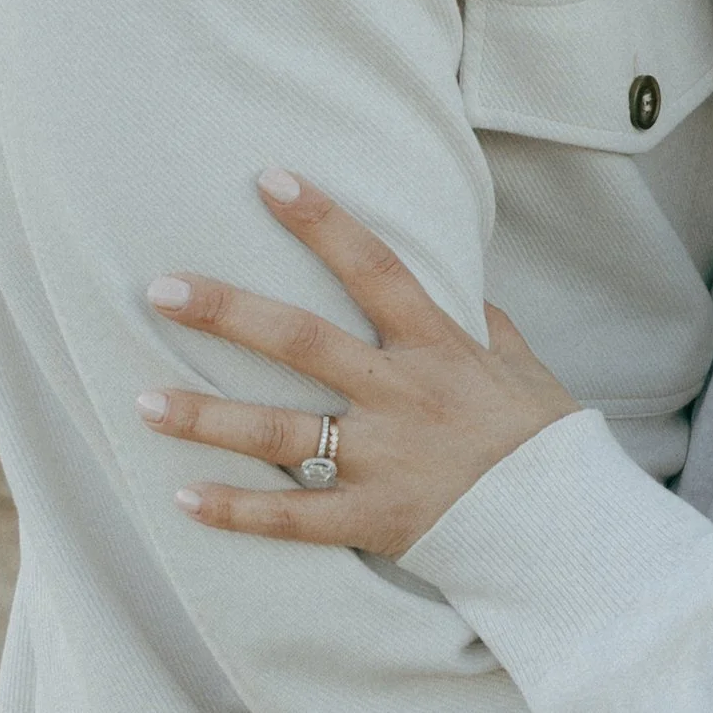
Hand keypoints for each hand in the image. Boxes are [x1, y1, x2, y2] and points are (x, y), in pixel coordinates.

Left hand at [138, 170, 578, 555]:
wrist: (571, 533)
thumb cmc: (549, 444)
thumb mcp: (527, 368)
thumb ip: (487, 325)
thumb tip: (467, 290)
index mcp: (440, 345)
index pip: (375, 266)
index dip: (322, 220)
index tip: (270, 179)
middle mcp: (402, 394)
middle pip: (302, 341)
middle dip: (228, 313)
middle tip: (161, 289)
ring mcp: (384, 459)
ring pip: (279, 432)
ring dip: (206, 417)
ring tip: (140, 401)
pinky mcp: (374, 520)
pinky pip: (292, 518)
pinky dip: (237, 511)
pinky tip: (182, 499)